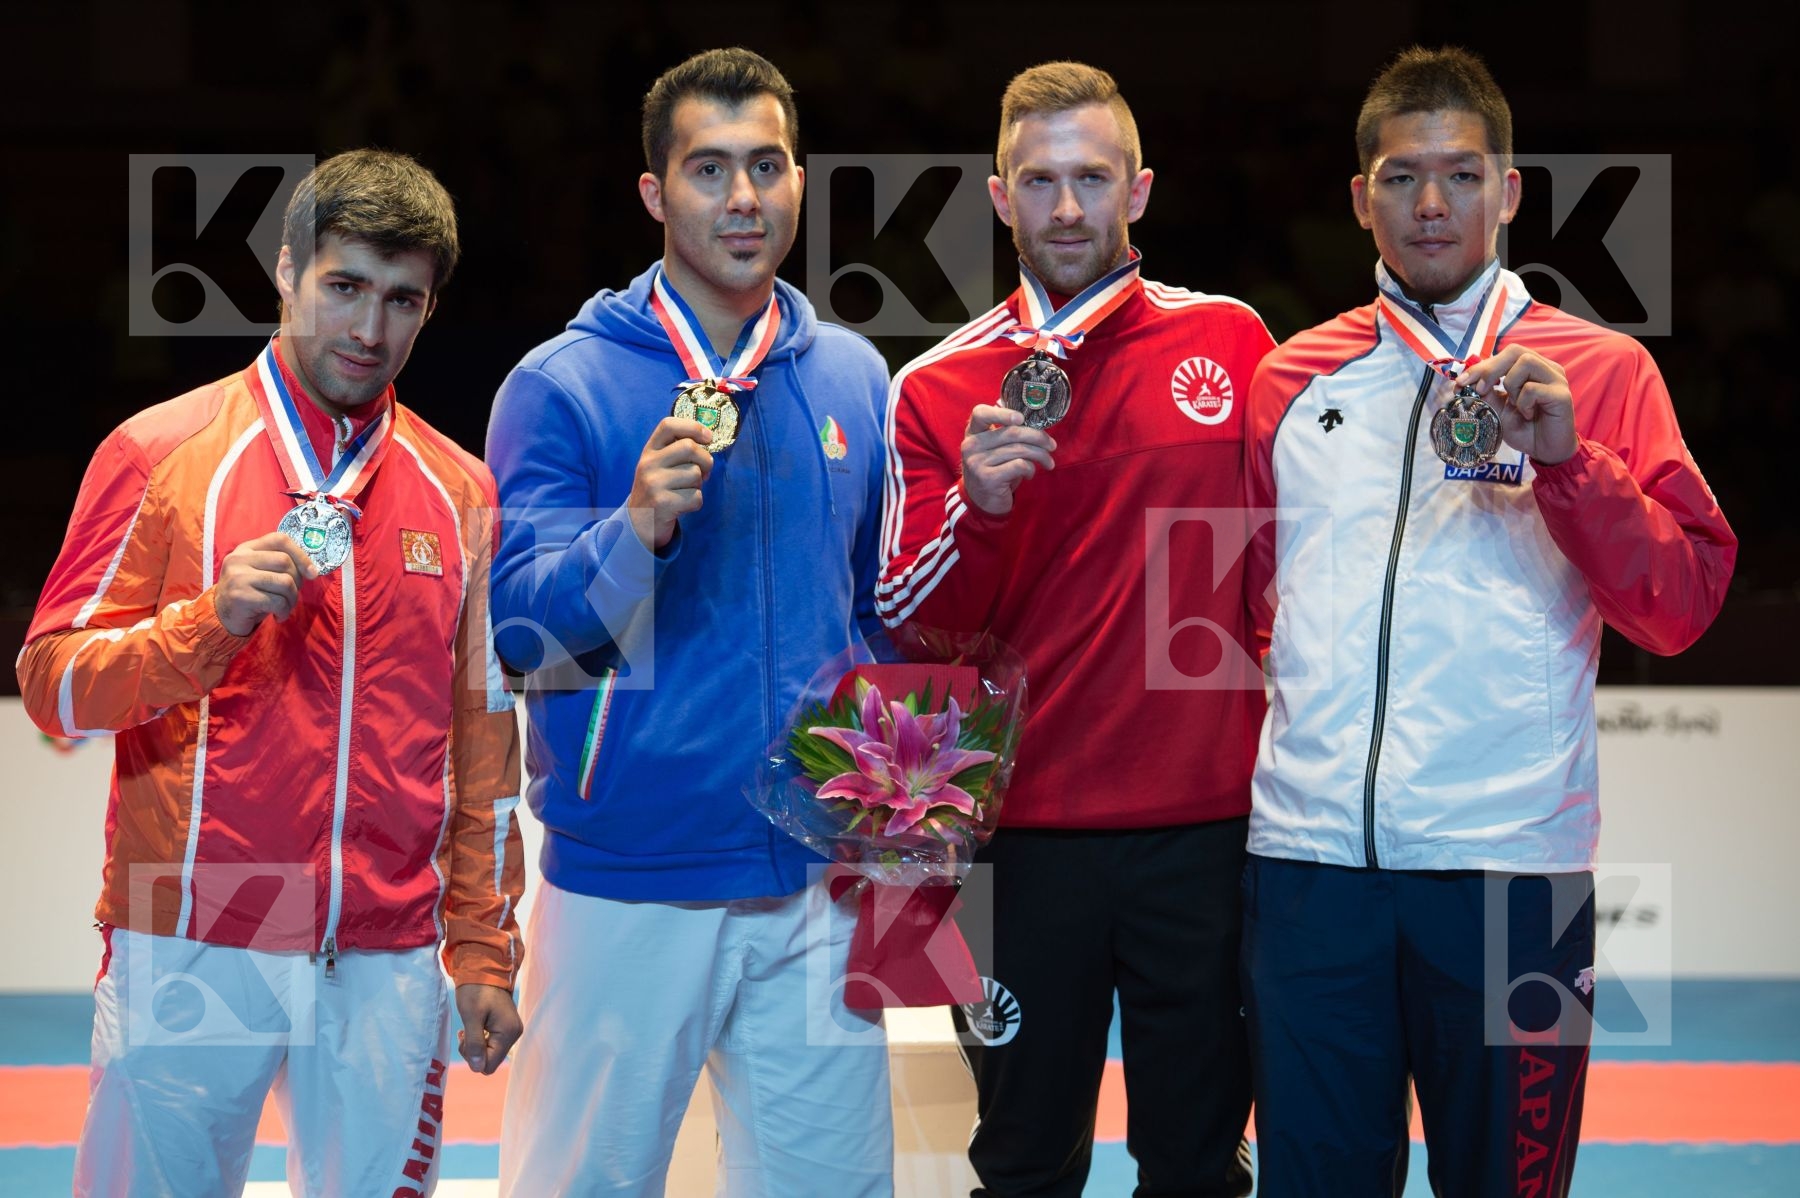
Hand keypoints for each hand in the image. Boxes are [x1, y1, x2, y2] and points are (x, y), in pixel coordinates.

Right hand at [213, 532, 318, 635]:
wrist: (222, 616)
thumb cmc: (250, 593)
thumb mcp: (261, 572)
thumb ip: (279, 564)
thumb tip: (311, 570)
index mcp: (246, 548)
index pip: (279, 539)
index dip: (301, 554)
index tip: (312, 573)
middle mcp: (239, 558)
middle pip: (285, 562)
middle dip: (297, 582)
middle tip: (292, 595)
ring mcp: (238, 576)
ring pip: (285, 582)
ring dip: (292, 599)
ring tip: (285, 607)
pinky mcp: (241, 596)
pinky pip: (277, 602)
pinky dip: (284, 611)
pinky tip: (278, 616)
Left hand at [454, 982, 522, 1073]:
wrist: (484, 970)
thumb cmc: (476, 990)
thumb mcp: (471, 1017)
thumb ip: (474, 1043)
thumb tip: (477, 1067)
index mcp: (508, 1032)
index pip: (489, 1065)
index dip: (473, 1057)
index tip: (465, 1037)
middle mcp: (514, 1034)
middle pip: (490, 1060)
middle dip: (474, 1051)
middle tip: (465, 1033)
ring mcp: (512, 1031)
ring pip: (490, 1053)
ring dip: (476, 1045)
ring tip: (469, 1028)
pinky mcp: (507, 1028)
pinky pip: (493, 1044)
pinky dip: (481, 1039)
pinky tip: (475, 1027)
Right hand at [627, 417, 713, 550]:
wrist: (639, 522)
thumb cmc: (658, 488)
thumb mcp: (660, 464)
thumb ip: (677, 450)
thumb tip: (707, 441)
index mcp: (649, 450)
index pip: (668, 425)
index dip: (692, 427)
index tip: (708, 437)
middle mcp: (648, 463)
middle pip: (689, 448)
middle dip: (706, 460)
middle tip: (704, 472)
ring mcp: (654, 483)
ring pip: (696, 474)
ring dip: (698, 485)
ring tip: (685, 491)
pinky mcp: (662, 503)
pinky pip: (696, 497)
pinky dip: (696, 503)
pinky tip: (683, 506)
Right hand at [959, 404, 1056, 515]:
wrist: (982, 501)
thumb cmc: (995, 469)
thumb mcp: (995, 448)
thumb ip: (1008, 433)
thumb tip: (1038, 423)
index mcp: (973, 433)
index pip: (980, 414)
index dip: (1003, 413)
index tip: (1022, 418)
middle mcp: (971, 446)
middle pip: (1012, 432)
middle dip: (1038, 437)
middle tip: (1052, 445)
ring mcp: (977, 462)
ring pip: (1019, 450)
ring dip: (1040, 455)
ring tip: (1047, 462)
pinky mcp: (988, 478)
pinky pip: (1019, 465)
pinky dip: (1030, 469)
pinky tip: (1029, 473)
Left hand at [1458, 346, 1577, 465]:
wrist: (1545, 450)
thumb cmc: (1524, 428)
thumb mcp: (1498, 410)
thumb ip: (1487, 394)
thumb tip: (1467, 381)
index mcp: (1531, 369)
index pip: (1505, 354)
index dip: (1481, 365)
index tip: (1461, 382)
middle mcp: (1546, 369)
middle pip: (1515, 351)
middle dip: (1491, 369)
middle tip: (1480, 390)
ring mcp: (1556, 379)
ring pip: (1526, 363)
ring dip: (1511, 385)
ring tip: (1514, 404)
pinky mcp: (1562, 395)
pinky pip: (1533, 388)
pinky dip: (1523, 402)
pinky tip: (1528, 415)